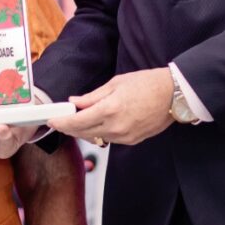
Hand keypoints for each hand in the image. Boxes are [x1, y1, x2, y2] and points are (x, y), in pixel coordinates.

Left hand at [49, 68, 173, 145]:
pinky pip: (109, 139)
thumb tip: (75, 101)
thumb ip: (93, 96)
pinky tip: (97, 124)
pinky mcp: (132, 141)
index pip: (77, 121)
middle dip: (69, 128)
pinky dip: (99, 133)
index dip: (61, 122)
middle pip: (83, 133)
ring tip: (78, 120)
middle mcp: (116, 127)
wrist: (172, 95)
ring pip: (95, 138)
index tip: (52, 120)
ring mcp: (124, 136)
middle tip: (60, 121)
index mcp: (110, 109)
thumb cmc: (147, 84)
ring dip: (83, 131)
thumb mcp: (116, 83)